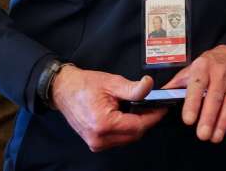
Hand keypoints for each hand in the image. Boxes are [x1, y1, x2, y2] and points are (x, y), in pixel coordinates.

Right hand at [50, 65, 167, 151]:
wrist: (63, 90)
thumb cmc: (84, 85)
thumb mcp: (112, 82)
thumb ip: (133, 88)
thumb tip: (149, 86)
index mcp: (103, 124)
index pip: (138, 126)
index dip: (153, 116)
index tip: (163, 107)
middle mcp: (99, 138)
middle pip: (135, 135)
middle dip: (146, 120)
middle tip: (153, 106)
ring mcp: (96, 143)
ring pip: (128, 138)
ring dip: (137, 125)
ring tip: (139, 108)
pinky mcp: (95, 143)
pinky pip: (119, 139)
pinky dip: (126, 128)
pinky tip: (127, 115)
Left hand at [167, 44, 225, 141]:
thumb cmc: (209, 64)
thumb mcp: (191, 69)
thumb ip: (176, 85)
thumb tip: (160, 98)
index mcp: (202, 68)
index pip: (196, 86)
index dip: (193, 104)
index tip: (188, 120)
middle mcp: (220, 73)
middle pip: (215, 98)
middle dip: (209, 118)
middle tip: (202, 135)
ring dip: (223, 123)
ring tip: (215, 137)